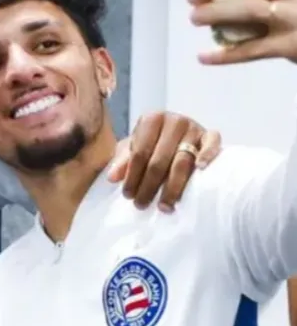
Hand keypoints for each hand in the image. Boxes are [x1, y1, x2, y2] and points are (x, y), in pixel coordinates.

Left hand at [107, 112, 221, 210]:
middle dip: (149, 186)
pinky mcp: (210, 135)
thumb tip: (113, 177)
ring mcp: (194, 128)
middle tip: (141, 205)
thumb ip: (122, 161)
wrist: (176, 135)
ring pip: (183, 161)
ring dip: (173, 187)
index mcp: (152, 120)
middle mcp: (174, 121)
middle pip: (160, 160)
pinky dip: (208, 154)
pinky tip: (201, 169)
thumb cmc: (151, 143)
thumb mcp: (132, 149)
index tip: (127, 195)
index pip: (140, 153)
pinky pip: (213, 143)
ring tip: (164, 206)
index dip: (132, 176)